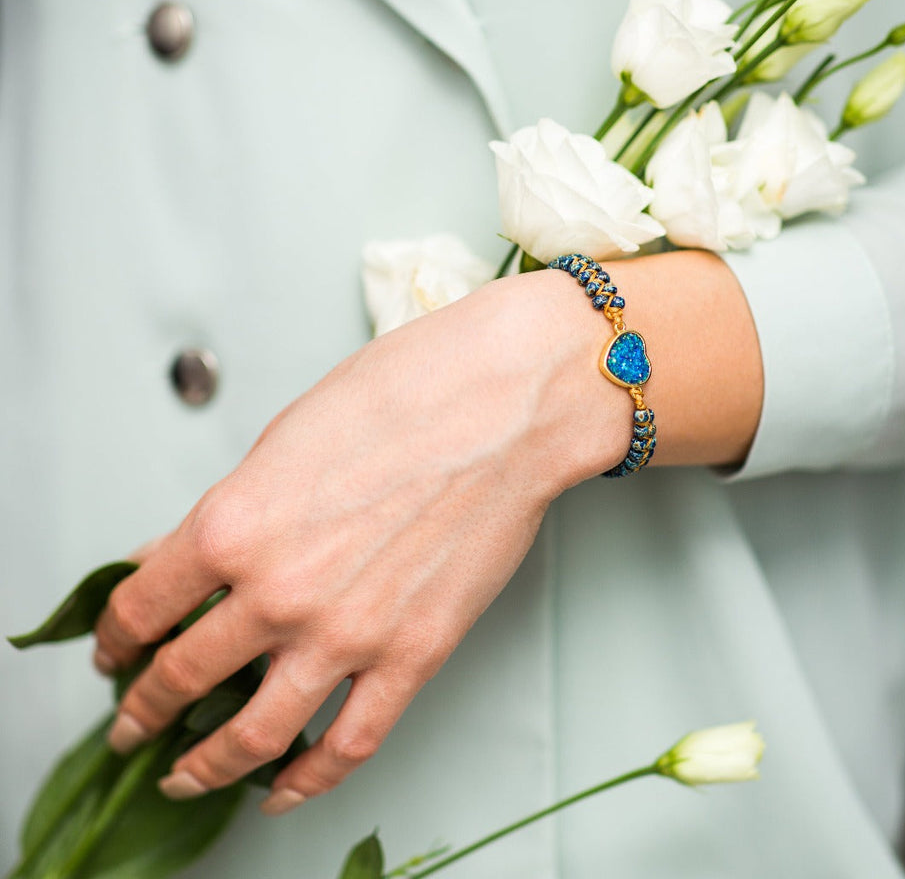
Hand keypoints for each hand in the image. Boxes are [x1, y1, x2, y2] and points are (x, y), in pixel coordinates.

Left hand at [91, 271, 626, 814]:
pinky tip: (282, 791)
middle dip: (144, 708)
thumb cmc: (403, 398)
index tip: (116, 650)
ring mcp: (347, 634)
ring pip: (252, 735)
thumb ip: (228, 512)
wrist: (504, 408)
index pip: (140, 607)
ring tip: (187, 776)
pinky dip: (306, 781)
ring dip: (205, 766)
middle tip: (133, 721)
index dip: (115, 638)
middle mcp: (278, 592)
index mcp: (233, 525)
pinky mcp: (413, 656)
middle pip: (182, 676)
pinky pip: (347, 745)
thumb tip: (179, 557)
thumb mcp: (285, 439)